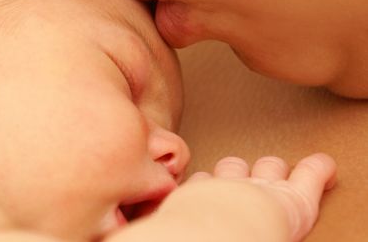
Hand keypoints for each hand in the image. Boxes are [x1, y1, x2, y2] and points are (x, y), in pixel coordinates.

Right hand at [107, 153, 335, 241]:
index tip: (199, 179)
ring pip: (264, 177)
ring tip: (267, 164)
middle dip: (231, 171)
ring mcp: (253, 196)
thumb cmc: (177, 238)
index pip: (196, 190)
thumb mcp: (155, 226)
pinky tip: (323, 165)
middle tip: (231, 166)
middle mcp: (220, 196)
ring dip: (266, 171)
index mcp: (193, 205)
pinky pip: (309, 184)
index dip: (200, 185)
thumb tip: (75, 235)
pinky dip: (317, 173)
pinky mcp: (288, 204)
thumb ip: (129, 218)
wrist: (204, 238)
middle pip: (227, 177)